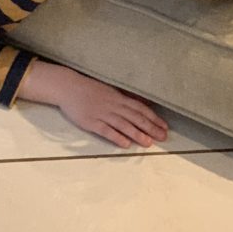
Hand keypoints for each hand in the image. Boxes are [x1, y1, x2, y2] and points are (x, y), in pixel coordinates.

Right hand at [19, 62, 168, 147]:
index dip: (153, 118)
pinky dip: (117, 137)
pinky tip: (126, 144)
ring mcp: (102, 114)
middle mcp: (113, 105)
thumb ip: (125, 98)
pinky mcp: (91, 122)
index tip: (164, 126)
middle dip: (150, 128)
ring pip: (123, 125)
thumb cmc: (89, 88)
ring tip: (148, 143)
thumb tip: (143, 103)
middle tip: (163, 137)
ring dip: (137, 134)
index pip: (140, 108)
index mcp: (118, 97)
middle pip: (135, 117)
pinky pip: (106, 131)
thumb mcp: (110, 90)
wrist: (68, 87)